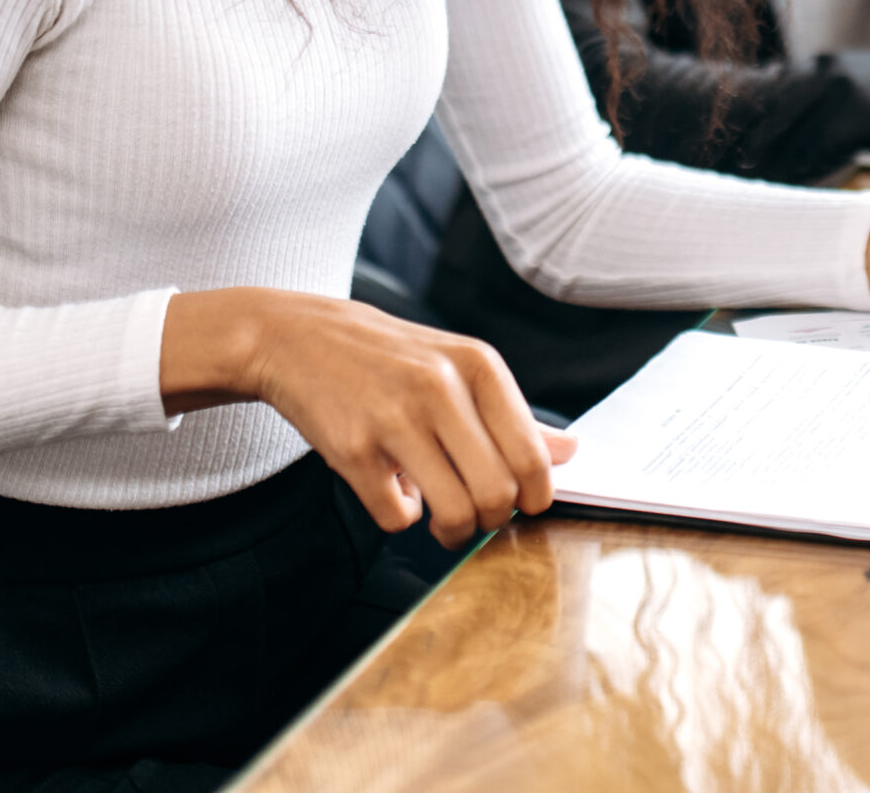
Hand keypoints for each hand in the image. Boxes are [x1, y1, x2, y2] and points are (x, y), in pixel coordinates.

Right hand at [159, 288, 576, 547]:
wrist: (299, 339)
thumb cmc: (391, 359)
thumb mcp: (458, 368)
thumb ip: (514, 416)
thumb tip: (570, 453)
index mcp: (478, 366)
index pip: (531, 455)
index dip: (535, 495)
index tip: (523, 504)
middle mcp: (441, 388)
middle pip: (497, 492)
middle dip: (493, 520)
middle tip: (478, 516)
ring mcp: (395, 419)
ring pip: (454, 512)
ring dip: (454, 531)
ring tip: (444, 520)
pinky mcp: (353, 449)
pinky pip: (398, 518)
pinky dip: (401, 518)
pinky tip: (394, 490)